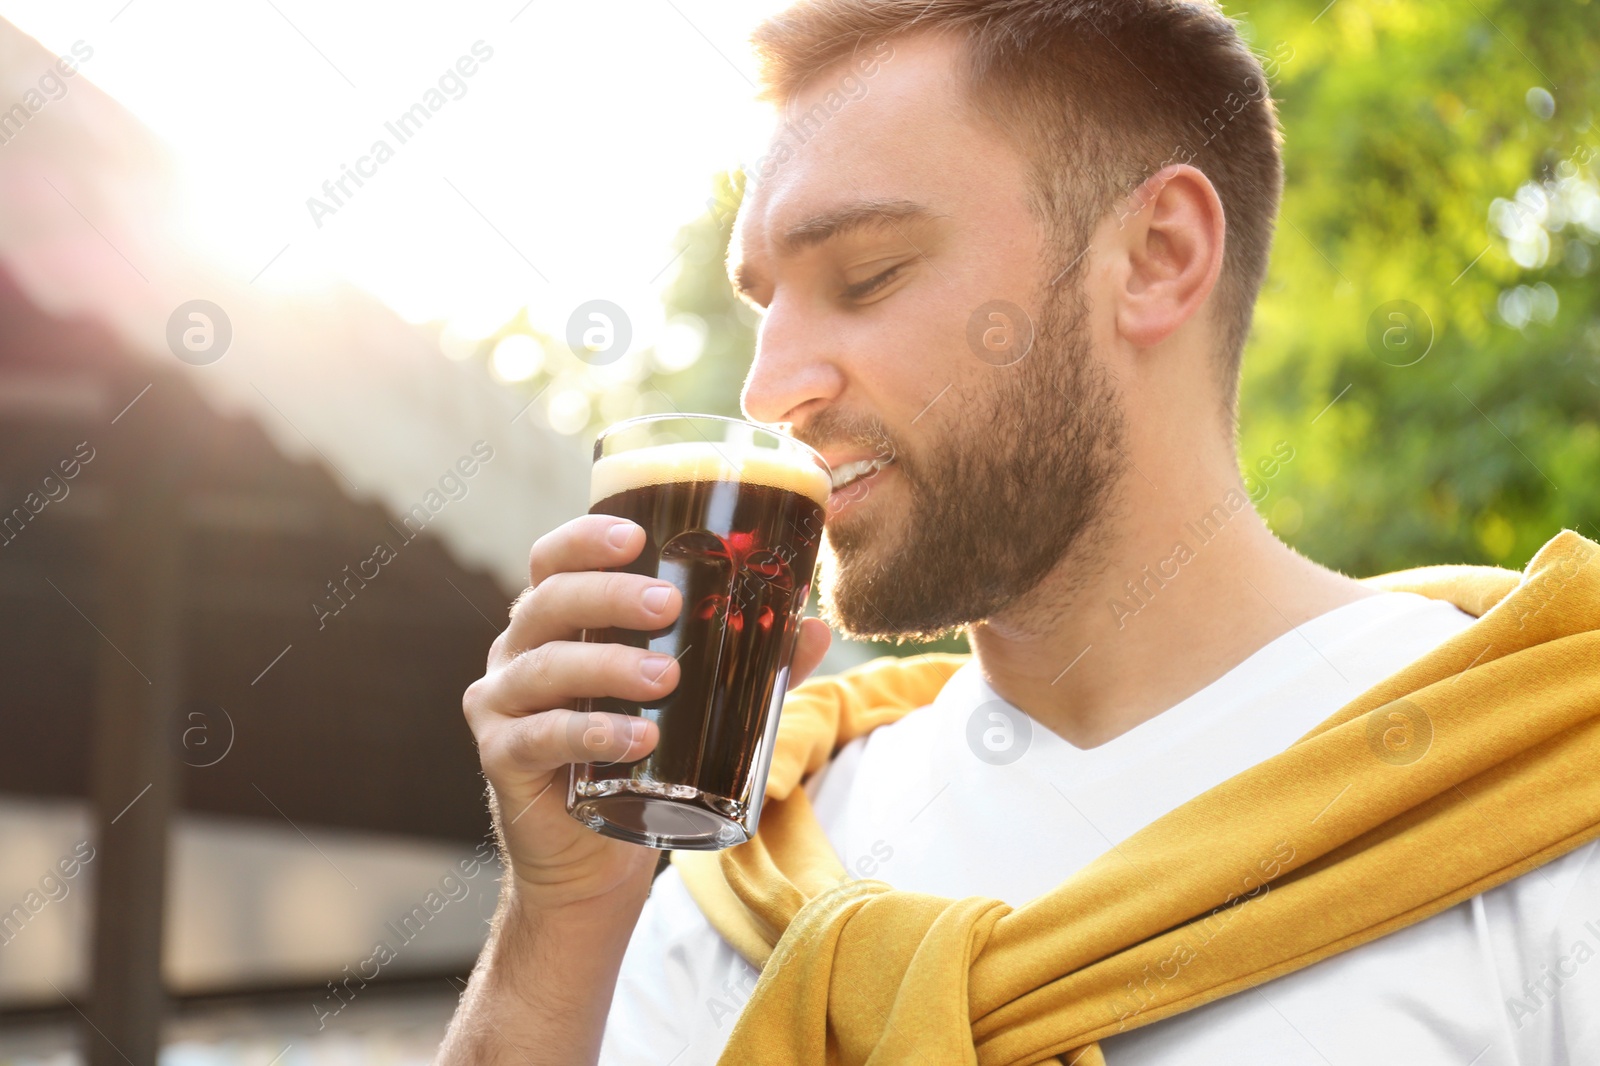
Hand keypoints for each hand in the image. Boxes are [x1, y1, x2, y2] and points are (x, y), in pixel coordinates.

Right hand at [462, 514, 832, 912]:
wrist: (591, 858)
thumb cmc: (637, 760)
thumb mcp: (695, 704)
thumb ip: (750, 667)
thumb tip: (813, 629)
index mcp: (557, 622)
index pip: (554, 561)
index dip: (584, 539)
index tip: (636, 537)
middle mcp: (520, 652)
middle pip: (549, 602)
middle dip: (609, 596)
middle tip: (668, 606)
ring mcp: (502, 704)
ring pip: (544, 666)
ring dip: (607, 666)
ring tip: (665, 678)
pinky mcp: (503, 758)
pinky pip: (539, 737)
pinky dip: (589, 733)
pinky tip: (636, 739)